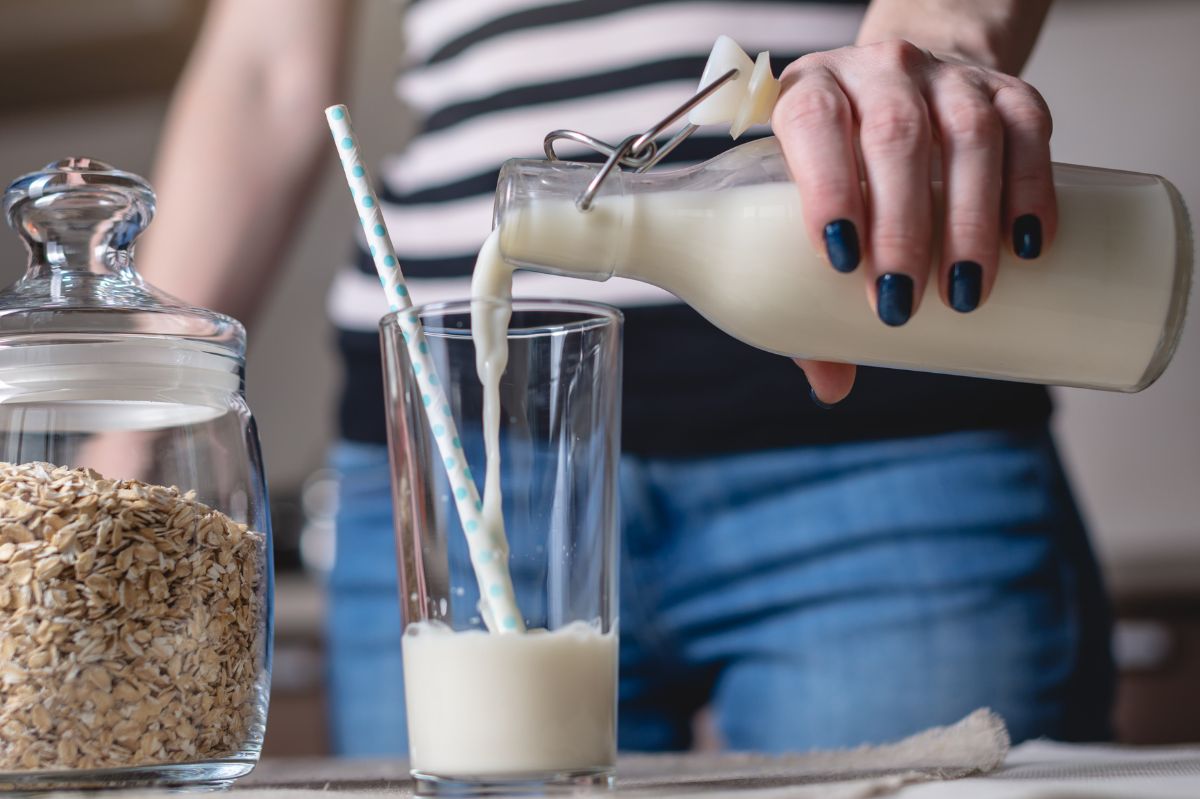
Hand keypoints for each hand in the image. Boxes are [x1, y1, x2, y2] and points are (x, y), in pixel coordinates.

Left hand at [771, 40, 1055, 403]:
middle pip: (895, 137)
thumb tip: (831, 386)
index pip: (813, 123)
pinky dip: (1031, 190)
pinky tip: (1029, 244)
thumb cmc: (843, 167)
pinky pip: (1028, 130)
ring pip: (967, 134)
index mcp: (810, 93)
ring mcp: (946, 77)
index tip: (841, 258)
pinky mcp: (1007, 89)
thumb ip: (808, 291)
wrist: (906, 91)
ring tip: (965, 293)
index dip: (828, 185)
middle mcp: (877, 72)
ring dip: (969, 219)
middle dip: (903, 226)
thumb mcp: (810, 209)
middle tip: (903, 303)